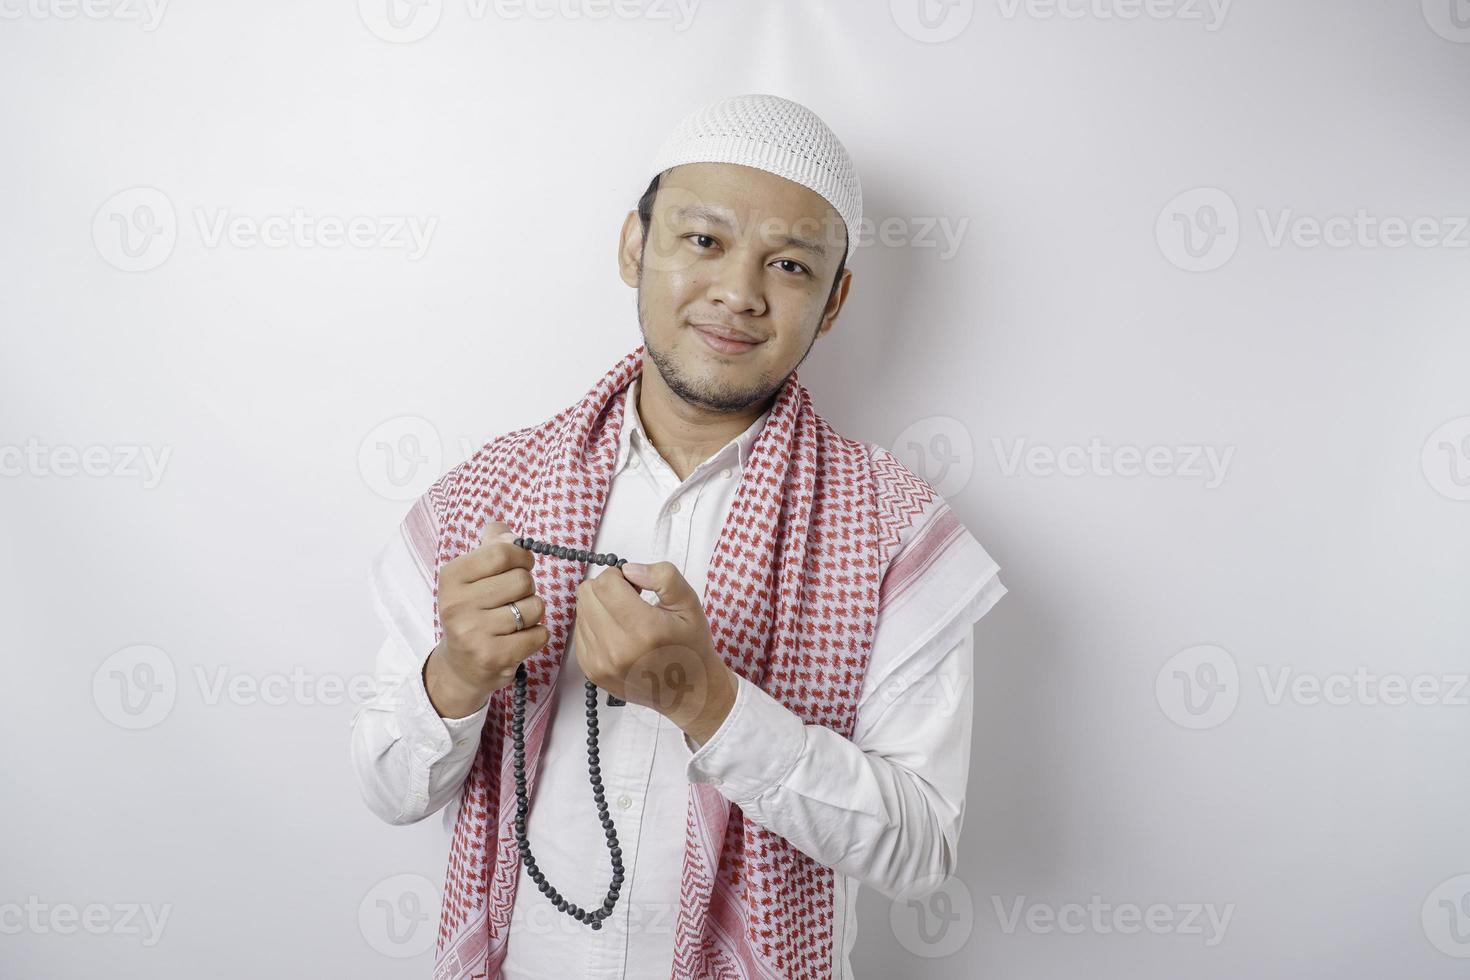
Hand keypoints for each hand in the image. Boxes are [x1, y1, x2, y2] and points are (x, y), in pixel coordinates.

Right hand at [423, 520, 548, 717]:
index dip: (522, 557)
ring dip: (532, 613)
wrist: (460, 667)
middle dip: (527, 588)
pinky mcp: (493, 657)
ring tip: (513, 621)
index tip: (520, 566)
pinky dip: (537, 635)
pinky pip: (539, 634)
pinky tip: (518, 639)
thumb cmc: (473, 612)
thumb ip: (490, 546)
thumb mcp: (471, 576)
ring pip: (534, 607)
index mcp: (451, 577)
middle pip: (522, 580)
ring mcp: (473, 633)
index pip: (503, 552)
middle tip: (512, 600)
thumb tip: (507, 532)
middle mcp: (457, 604)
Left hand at [572, 561, 736, 743]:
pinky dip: (596, 625)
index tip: (637, 586)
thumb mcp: (689, 604)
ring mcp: (600, 663)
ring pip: (581, 610)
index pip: (606, 583)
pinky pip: (580, 631)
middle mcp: (617, 649)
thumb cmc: (689, 646)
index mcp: (644, 629)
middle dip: (608, 588)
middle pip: (588, 593)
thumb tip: (629, 570)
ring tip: (626, 618)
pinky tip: (619, 633)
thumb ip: (664, 577)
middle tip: (631, 599)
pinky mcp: (591, 671)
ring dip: (600, 606)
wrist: (686, 692)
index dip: (620, 575)